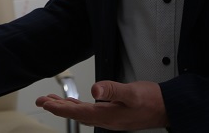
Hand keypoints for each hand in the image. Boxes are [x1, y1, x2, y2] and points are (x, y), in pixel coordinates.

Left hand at [36, 80, 167, 129]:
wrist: (167, 108)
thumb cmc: (151, 100)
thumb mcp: (132, 92)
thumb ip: (113, 90)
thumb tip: (94, 89)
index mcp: (107, 116)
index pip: (78, 112)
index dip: (59, 107)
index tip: (45, 102)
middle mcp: (106, 120)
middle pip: (76, 114)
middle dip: (57, 108)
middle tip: (41, 101)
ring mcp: (110, 118)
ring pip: (82, 113)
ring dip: (66, 107)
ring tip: (51, 101)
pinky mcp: (114, 114)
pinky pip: (91, 112)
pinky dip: (79, 107)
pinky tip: (75, 103)